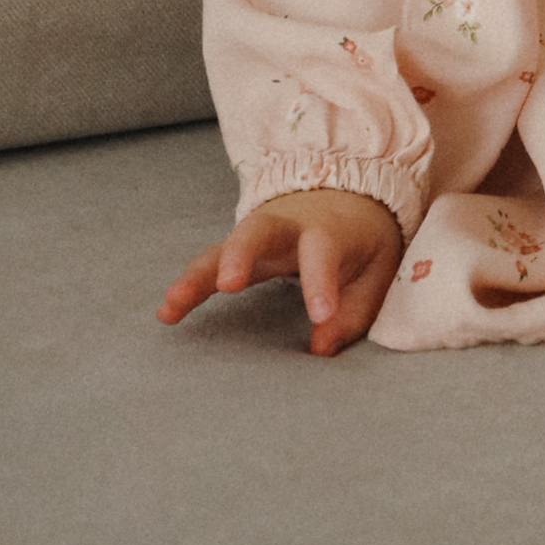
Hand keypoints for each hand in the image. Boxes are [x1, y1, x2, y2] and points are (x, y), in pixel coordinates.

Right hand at [157, 187, 404, 356]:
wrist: (347, 195)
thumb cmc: (362, 240)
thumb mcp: (377, 271)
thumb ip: (353, 311)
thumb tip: (320, 349)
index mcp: (330, 229)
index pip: (323, 251)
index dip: (320, 282)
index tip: (319, 317)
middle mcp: (287, 226)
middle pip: (259, 231)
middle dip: (242, 254)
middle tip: (229, 284)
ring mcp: (258, 235)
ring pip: (222, 247)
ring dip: (199, 275)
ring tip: (172, 304)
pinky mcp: (238, 250)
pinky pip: (208, 264)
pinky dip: (188, 286)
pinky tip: (167, 312)